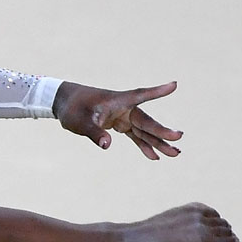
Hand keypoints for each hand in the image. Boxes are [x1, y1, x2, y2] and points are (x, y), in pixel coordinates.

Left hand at [52, 81, 182, 159]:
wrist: (63, 103)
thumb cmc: (72, 108)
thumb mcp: (79, 121)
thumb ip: (94, 132)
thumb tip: (107, 145)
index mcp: (117, 100)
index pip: (140, 95)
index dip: (156, 92)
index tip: (174, 85)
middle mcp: (124, 107)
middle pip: (146, 121)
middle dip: (162, 131)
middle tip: (178, 138)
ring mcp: (122, 116)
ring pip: (144, 130)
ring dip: (158, 142)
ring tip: (175, 153)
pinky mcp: (119, 124)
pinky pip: (135, 136)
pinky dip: (144, 145)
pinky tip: (155, 157)